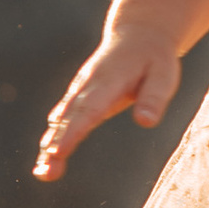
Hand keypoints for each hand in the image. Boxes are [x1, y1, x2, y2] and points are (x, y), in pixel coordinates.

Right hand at [33, 26, 183, 179]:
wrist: (138, 35)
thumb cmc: (154, 58)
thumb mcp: (165, 75)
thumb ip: (154, 98)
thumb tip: (146, 122)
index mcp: (108, 81)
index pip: (88, 110)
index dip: (72, 132)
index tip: (58, 152)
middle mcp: (88, 86)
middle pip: (69, 119)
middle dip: (56, 145)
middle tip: (46, 172)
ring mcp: (80, 90)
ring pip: (61, 120)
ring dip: (51, 145)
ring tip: (43, 172)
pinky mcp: (79, 96)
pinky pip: (63, 118)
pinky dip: (54, 137)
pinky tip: (47, 158)